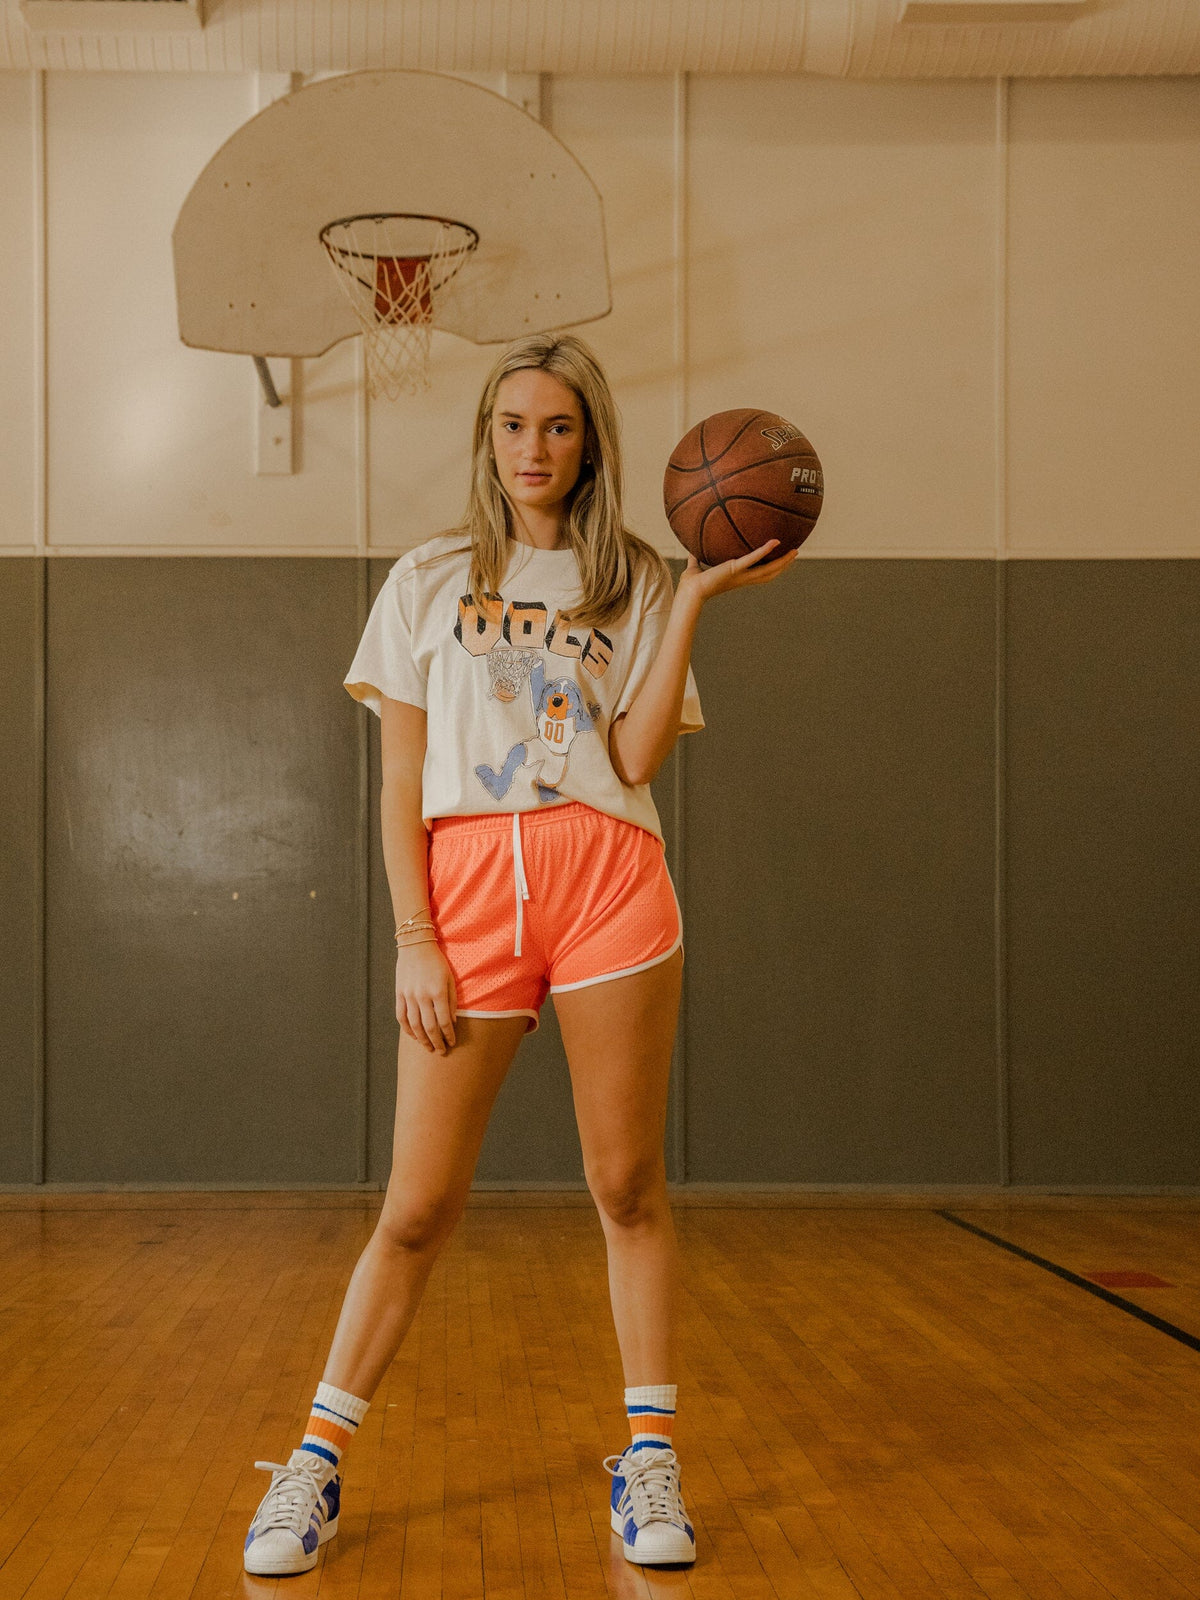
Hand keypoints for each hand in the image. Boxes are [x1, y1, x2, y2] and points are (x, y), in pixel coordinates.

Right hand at [396, 940, 456, 1054]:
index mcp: (437, 992)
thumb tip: (452, 1022)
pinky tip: (414, 1036)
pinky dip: (407, 1029)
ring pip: (414, 1025)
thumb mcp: (450, 978)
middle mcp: (422, 996)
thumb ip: (452, 1000)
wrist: (416, 945)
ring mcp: (408, 995)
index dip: (448, 1035)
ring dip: (422, 1039)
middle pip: (429, 1026)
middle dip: (436, 1042)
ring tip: (429, 1048)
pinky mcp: (399, 994)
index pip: (443, 1021)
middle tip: (441, 1052)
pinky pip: (401, 1016)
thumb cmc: (437, 961)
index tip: (452, 1043)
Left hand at [674, 539, 799, 607]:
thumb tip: (691, 547)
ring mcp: (740, 574)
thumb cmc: (690, 584)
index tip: (780, 559)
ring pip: (768, 569)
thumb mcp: (695, 567)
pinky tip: (775, 541)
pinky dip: (765, 550)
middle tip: (795, 553)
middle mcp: (742, 578)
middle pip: (769, 573)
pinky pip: (754, 558)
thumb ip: (695, 558)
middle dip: (783, 565)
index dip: (771, 567)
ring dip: (782, 561)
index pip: (759, 573)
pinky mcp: (734, 568)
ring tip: (795, 551)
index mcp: (736, 578)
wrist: (689, 592)